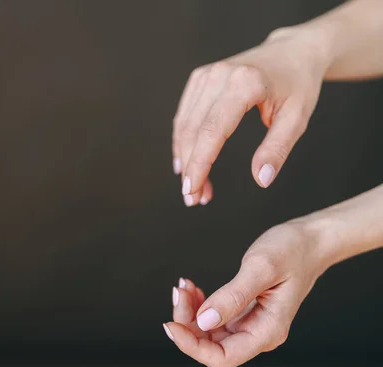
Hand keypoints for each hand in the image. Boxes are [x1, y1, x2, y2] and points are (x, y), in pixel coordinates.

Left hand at [163, 221, 325, 366]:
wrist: (310, 241)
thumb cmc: (293, 251)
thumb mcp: (260, 268)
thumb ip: (233, 296)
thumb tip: (204, 321)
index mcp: (267, 331)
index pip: (222, 358)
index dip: (192, 347)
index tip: (171, 324)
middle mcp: (259, 334)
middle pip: (210, 347)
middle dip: (187, 323)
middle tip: (178, 292)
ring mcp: (251, 325)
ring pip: (209, 333)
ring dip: (190, 313)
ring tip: (184, 286)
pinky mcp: (244, 314)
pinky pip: (214, 319)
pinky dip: (198, 305)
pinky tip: (193, 288)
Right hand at [173, 27, 328, 205]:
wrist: (294, 52)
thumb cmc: (299, 85)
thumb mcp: (297, 119)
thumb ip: (277, 150)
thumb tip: (260, 180)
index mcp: (245, 83)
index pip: (212, 131)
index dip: (199, 164)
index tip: (192, 190)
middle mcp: (220, 76)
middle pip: (194, 130)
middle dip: (190, 168)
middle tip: (192, 198)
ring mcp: (206, 75)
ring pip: (184, 124)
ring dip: (185, 158)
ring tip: (194, 186)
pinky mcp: (200, 77)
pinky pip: (184, 115)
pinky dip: (183, 141)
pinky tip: (186, 162)